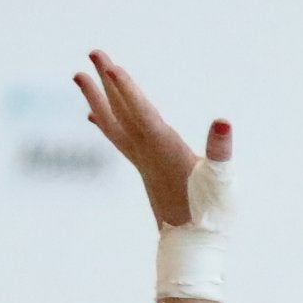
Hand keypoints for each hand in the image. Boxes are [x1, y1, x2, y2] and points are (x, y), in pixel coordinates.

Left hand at [74, 52, 226, 229]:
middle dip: (106, 83)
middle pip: (121, 112)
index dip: (126, 90)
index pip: (141, 114)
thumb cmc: (211, 218)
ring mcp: (142, 162)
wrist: (192, 250)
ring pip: (114, 124)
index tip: (107, 66)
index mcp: (163, 152)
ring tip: (79, 77)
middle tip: (93, 52)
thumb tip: (223, 124)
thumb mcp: (222, 183)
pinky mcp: (145, 169)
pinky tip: (95, 116)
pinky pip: (119, 138)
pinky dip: (106, 122)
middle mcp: (147, 154)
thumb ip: (220, 151)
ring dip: (97, 99)